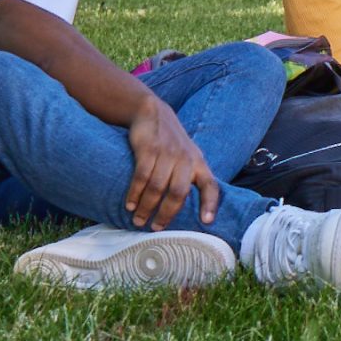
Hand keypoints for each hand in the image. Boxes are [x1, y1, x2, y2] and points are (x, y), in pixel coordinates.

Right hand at [123, 97, 218, 229]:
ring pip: (157, 187)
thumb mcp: (188, 155)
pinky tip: (130, 204)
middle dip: (166, 214)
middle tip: (156, 228)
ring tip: (138, 220)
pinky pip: (141, 176)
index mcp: (198, 163)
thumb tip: (193, 207)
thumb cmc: (172, 142)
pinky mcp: (149, 149)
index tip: (207, 221)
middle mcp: (186, 159)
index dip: (210, 204)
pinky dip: (135, 193)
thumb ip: (191, 176)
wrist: (153, 112)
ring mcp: (167, 153)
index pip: (210, 185)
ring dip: (146, 207)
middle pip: (179, 193)